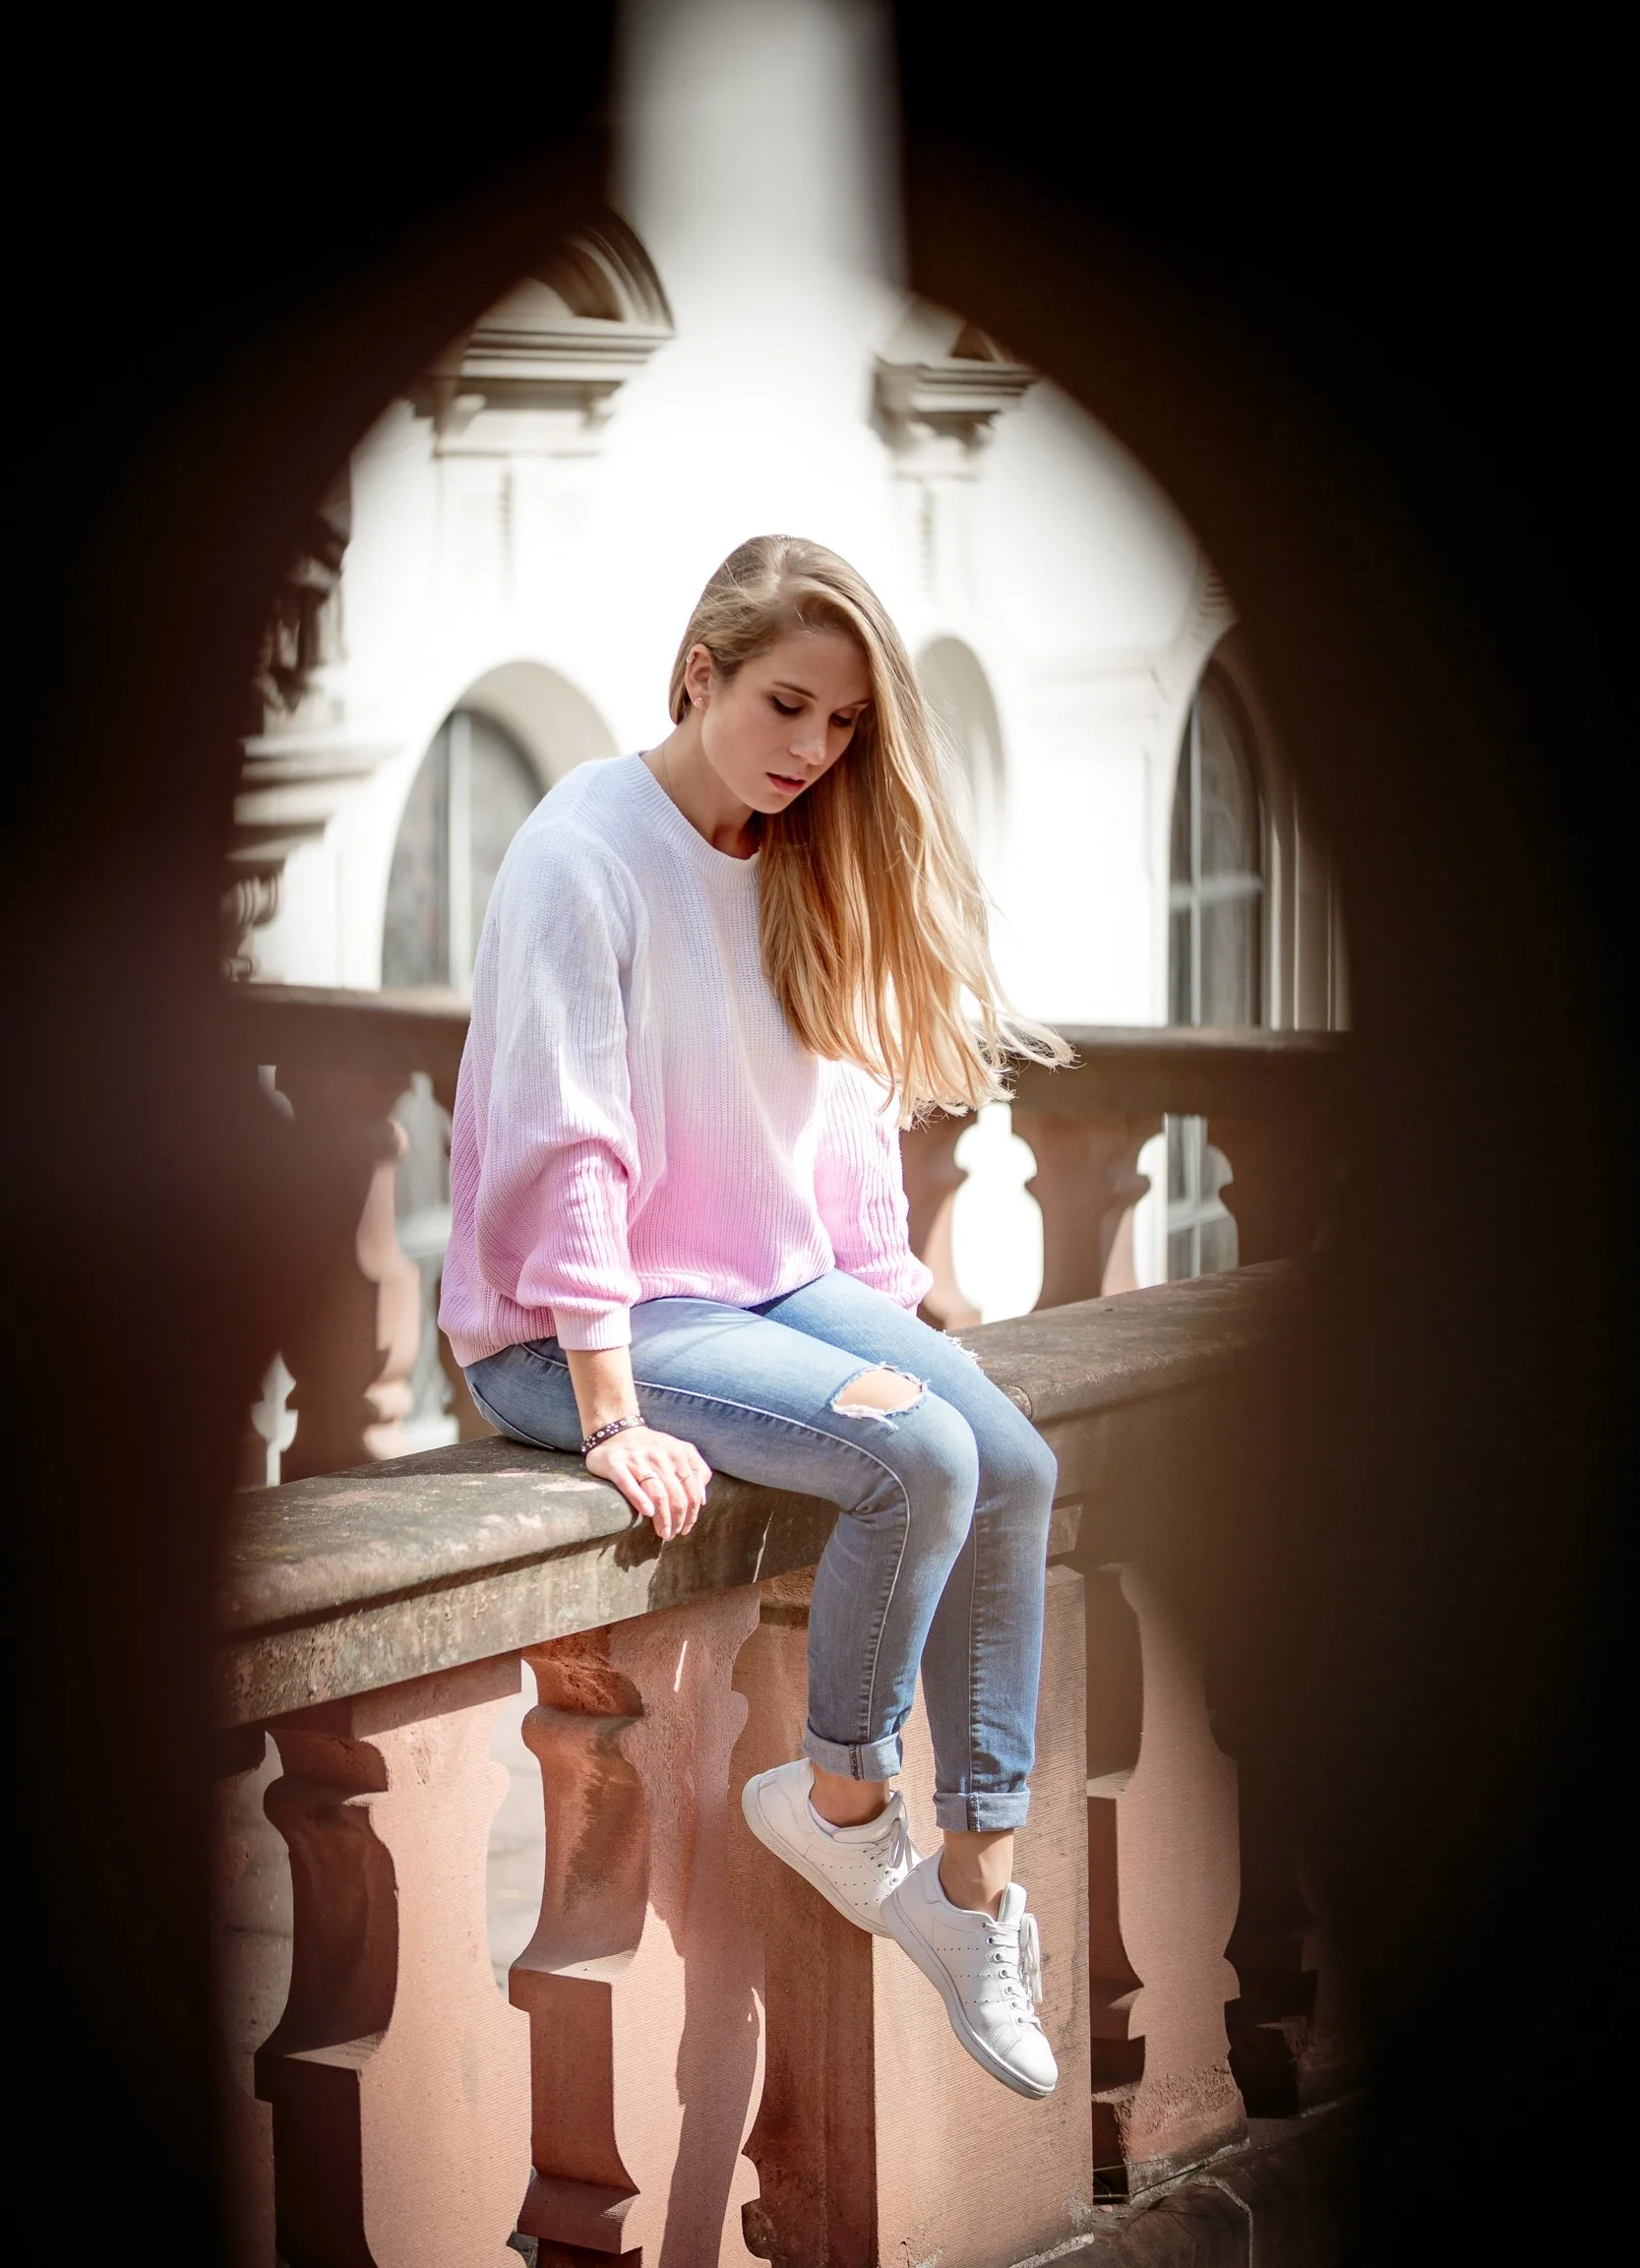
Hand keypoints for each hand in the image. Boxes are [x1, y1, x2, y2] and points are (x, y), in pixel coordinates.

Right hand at [584, 1425, 711, 1539]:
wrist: (615, 1429)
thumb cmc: (651, 1447)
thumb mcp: (678, 1450)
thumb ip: (696, 1469)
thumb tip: (702, 1500)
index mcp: (678, 1454)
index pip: (692, 1491)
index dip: (691, 1514)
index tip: (685, 1528)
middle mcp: (660, 1456)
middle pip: (676, 1496)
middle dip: (677, 1521)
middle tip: (672, 1535)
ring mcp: (637, 1459)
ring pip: (657, 1494)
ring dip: (663, 1518)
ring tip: (663, 1533)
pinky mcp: (615, 1464)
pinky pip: (629, 1484)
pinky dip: (640, 1499)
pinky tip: (647, 1513)